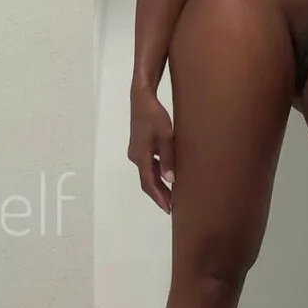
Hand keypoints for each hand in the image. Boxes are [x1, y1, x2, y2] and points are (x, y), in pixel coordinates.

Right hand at [128, 88, 174, 213]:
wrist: (141, 98)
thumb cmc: (154, 115)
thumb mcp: (165, 136)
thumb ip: (168, 158)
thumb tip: (170, 180)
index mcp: (141, 156)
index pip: (149, 183)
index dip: (158, 197)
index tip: (168, 209)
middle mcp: (136, 157)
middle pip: (147, 180)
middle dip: (158, 194)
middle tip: (172, 206)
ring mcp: (136, 151)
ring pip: (147, 173)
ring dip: (158, 184)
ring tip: (171, 194)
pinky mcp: (140, 146)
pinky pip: (148, 164)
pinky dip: (157, 173)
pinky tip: (167, 175)